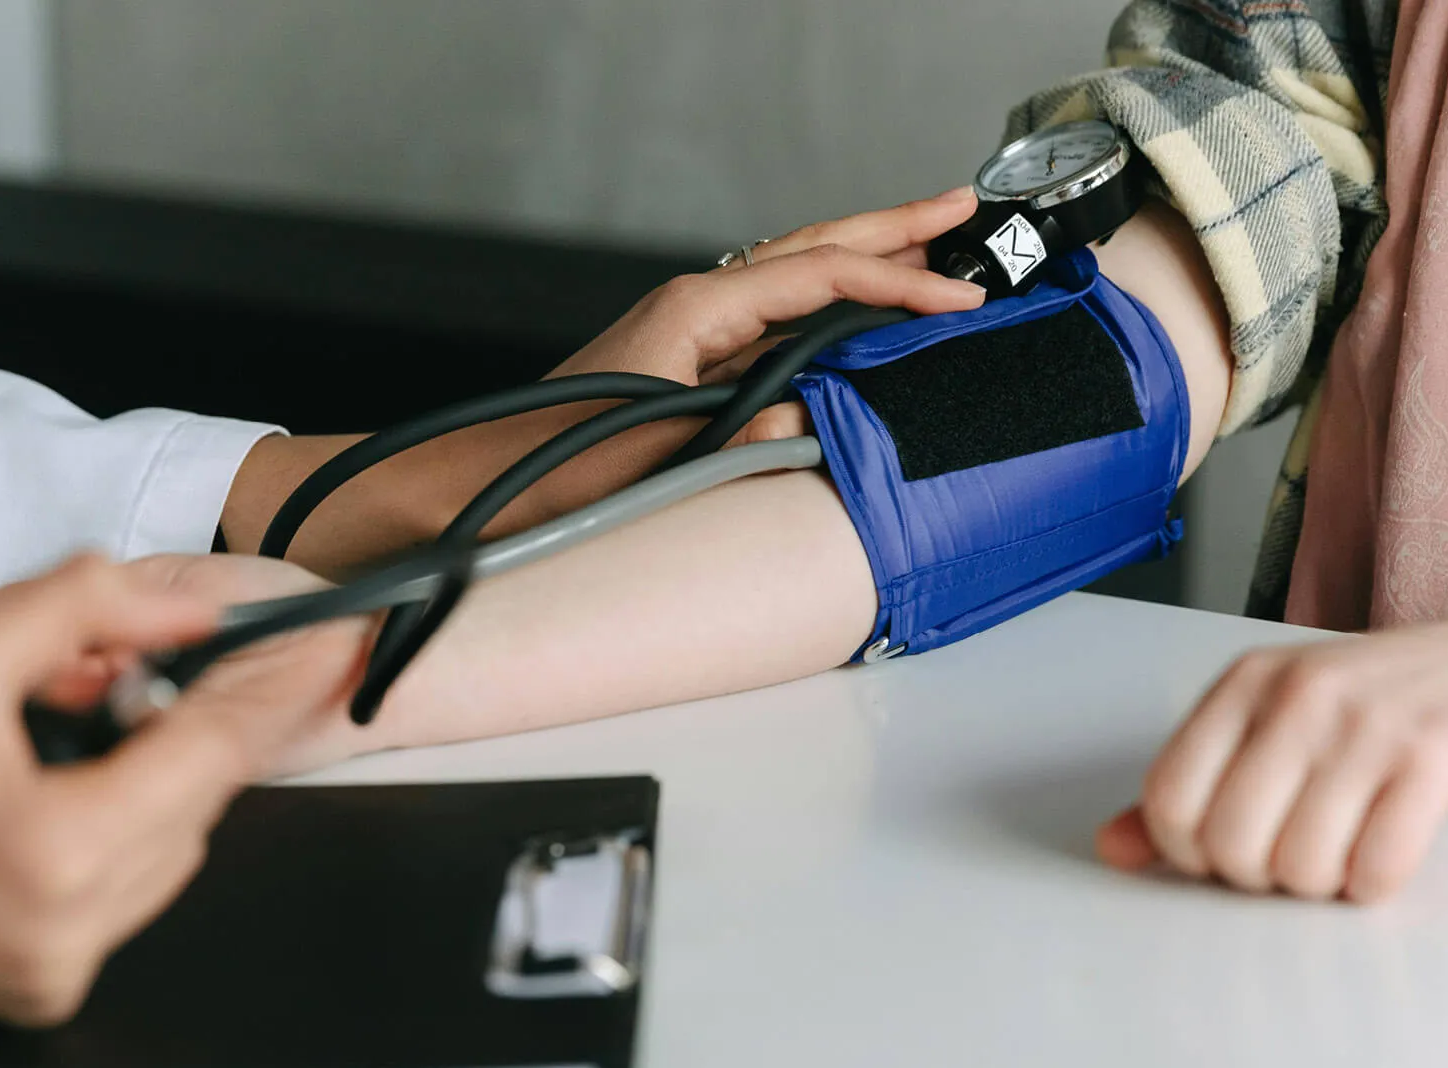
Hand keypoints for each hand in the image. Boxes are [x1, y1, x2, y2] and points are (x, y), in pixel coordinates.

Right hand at [0, 553, 361, 1022]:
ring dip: (143, 790)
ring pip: (173, 851)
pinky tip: (41, 810)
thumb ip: (88, 607)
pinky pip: (128, 897)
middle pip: (197, 802)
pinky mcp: (49, 989)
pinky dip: (113, 843)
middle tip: (99, 690)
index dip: (274, 688)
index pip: (213, 755)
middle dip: (167, 733)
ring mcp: (64, 968)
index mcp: (61, 847)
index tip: (331, 643)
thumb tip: (191, 611)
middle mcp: (75, 926)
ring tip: (50, 753)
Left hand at [549, 186, 985, 443]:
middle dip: (892, 227)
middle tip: (961, 206)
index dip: (900, 283)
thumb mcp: (660, 454)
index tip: (962, 297)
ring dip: (864, 260)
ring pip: (797, 278)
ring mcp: (692, 329)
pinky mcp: (689, 361)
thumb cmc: (553, 466)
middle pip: (814, 248)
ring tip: (928, 246)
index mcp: (695, 309)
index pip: (822, 276)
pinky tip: (857, 315)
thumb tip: (813, 421)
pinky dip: (829, 307)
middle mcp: (696, 305)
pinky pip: (777, 320)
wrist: (485, 480)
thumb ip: (744, 438)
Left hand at [1099, 595, 1447, 902]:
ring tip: (1342, 847)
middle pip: (1229, 844)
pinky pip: (1375, 868)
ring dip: (1320, 883)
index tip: (1224, 851)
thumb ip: (1192, 785)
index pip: (1167, 797)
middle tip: (1293, 854)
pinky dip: (1374, 883)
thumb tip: (1114, 850)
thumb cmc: (1375, 708)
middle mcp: (1297, 698)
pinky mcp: (1433, 761)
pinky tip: (1383, 853)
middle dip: (1256, 876)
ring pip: (1299, 865)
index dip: (1188, 851)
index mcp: (1243, 684)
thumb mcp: (1272, 723)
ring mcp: (1365, 726)